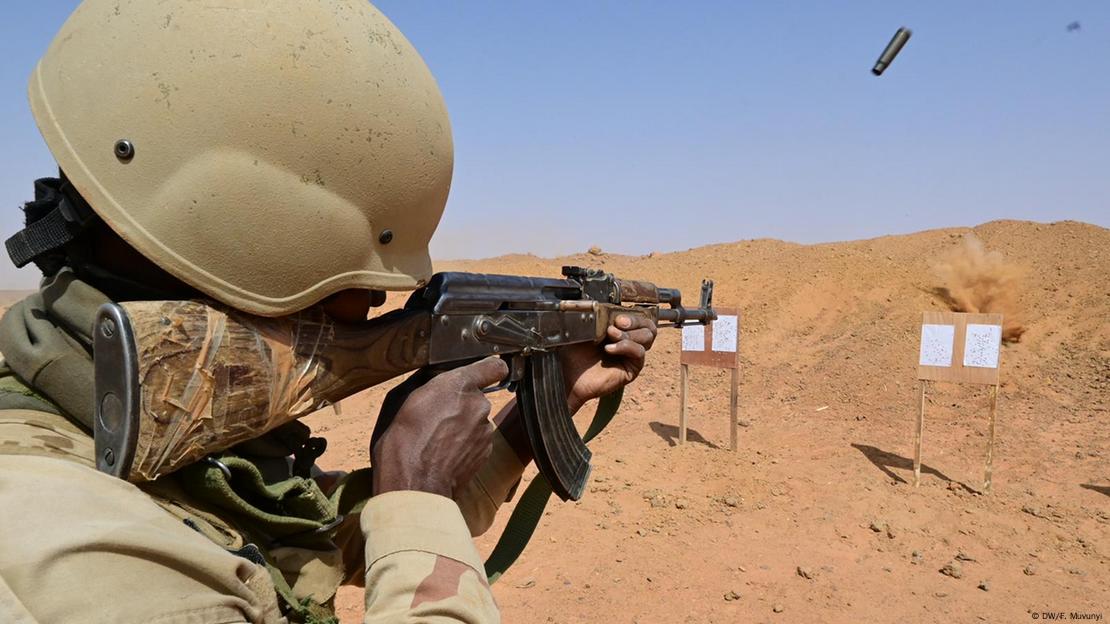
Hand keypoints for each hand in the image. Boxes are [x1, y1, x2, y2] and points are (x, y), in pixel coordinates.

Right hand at [370, 357, 508, 497]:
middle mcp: (478, 404)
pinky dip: (464, 443)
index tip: (480, 372)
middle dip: (461, 402)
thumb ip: (426, 381)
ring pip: (476, 419)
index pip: (493, 365)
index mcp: (458, 385)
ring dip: (462, 424)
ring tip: (437, 438)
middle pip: (477, 395)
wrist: (414, 486)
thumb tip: (434, 375)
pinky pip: (477, 439)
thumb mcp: (401, 399)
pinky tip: (444, 453)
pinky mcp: (486, 451)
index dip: (487, 368)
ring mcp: (485, 430)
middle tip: (437, 415)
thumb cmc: (402, 443)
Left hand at [559, 313, 656, 412]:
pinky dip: (626, 346)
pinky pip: (639, 352)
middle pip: (648, 325)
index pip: (639, 316)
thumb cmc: (575, 352)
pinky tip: (609, 349)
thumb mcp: (587, 327)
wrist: (568, 374)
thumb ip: (601, 316)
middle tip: (618, 323)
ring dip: (629, 333)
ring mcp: (631, 355)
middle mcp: (629, 340)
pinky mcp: (632, 369)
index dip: (631, 314)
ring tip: (610, 335)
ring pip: (647, 337)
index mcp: (621, 328)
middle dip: (635, 320)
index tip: (616, 316)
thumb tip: (613, 309)